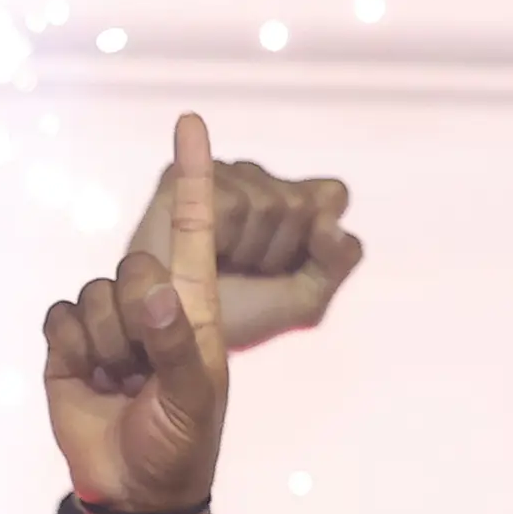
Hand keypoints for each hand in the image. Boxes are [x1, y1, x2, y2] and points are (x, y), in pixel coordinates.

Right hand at [44, 112, 230, 513]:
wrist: (134, 491)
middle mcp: (150, 306)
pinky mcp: (66, 348)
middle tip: (145, 368)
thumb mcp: (196, 395)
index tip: (191, 122)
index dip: (194, 176)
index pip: (195, 228)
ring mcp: (107, 327)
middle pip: (132, 266)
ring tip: (122, 384)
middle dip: (135, 318)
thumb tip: (153, 294)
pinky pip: (58, 319)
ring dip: (106, 346)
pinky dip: (72, 350)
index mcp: (195, 305)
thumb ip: (178, 342)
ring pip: (92, 297)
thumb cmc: (183, 441)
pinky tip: (90, 381)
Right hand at [126, 152, 359, 353]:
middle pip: (298, 204)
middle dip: (276, 251)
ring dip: (245, 248)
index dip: (314, 238)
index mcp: (292, 202)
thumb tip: (331, 223)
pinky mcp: (180, 180)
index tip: (284, 267)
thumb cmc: (234, 317)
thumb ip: (340, 260)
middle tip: (243, 272)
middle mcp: (258, 180)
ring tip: (216, 263)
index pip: (331, 196)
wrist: (173, 337)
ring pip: (266, 204)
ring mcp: (220, 176)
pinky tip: (198, 248)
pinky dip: (219, 238)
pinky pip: (229, 206)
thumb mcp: (305, 301)